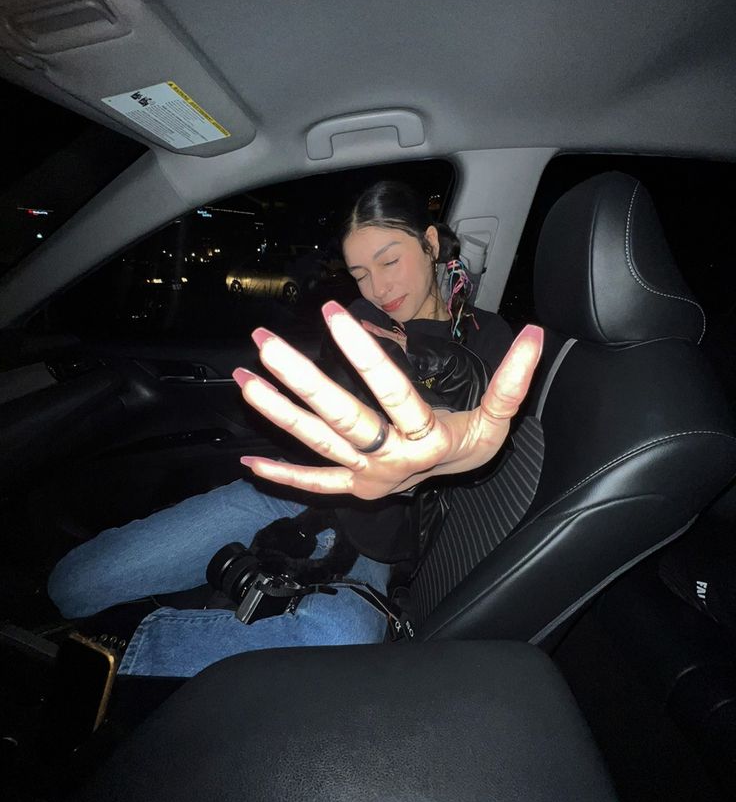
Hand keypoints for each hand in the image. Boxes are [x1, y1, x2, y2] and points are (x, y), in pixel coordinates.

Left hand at [233, 301, 542, 499]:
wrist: (458, 485)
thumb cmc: (473, 445)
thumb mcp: (500, 417)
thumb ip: (514, 380)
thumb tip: (536, 334)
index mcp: (426, 438)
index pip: (393, 394)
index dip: (364, 356)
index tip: (333, 315)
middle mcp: (390, 459)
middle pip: (342, 419)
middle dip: (301, 380)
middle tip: (266, 343)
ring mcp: (366, 474)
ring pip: (317, 443)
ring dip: (278, 413)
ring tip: (245, 381)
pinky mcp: (352, 485)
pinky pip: (315, 482)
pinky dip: (283, 475)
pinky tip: (250, 461)